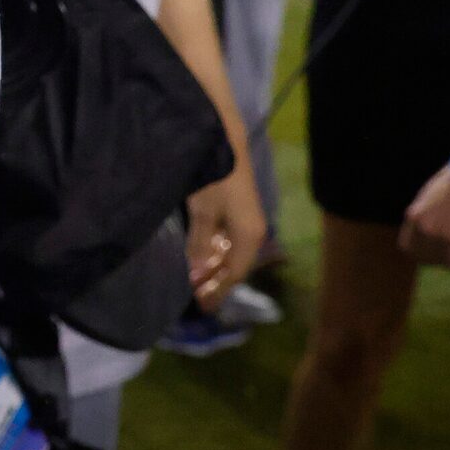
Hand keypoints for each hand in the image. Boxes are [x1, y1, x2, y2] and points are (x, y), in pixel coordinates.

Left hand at [184, 173, 265, 303]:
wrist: (223, 144)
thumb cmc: (213, 178)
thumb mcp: (203, 213)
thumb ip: (201, 244)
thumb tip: (199, 275)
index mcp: (249, 236)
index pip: (234, 273)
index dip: (217, 289)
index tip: (202, 305)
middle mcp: (253, 233)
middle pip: (235, 265)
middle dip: (216, 280)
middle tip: (197, 296)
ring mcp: (247, 221)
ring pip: (231, 252)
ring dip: (215, 266)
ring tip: (197, 279)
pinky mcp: (239, 211)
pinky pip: (229, 239)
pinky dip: (216, 250)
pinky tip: (203, 255)